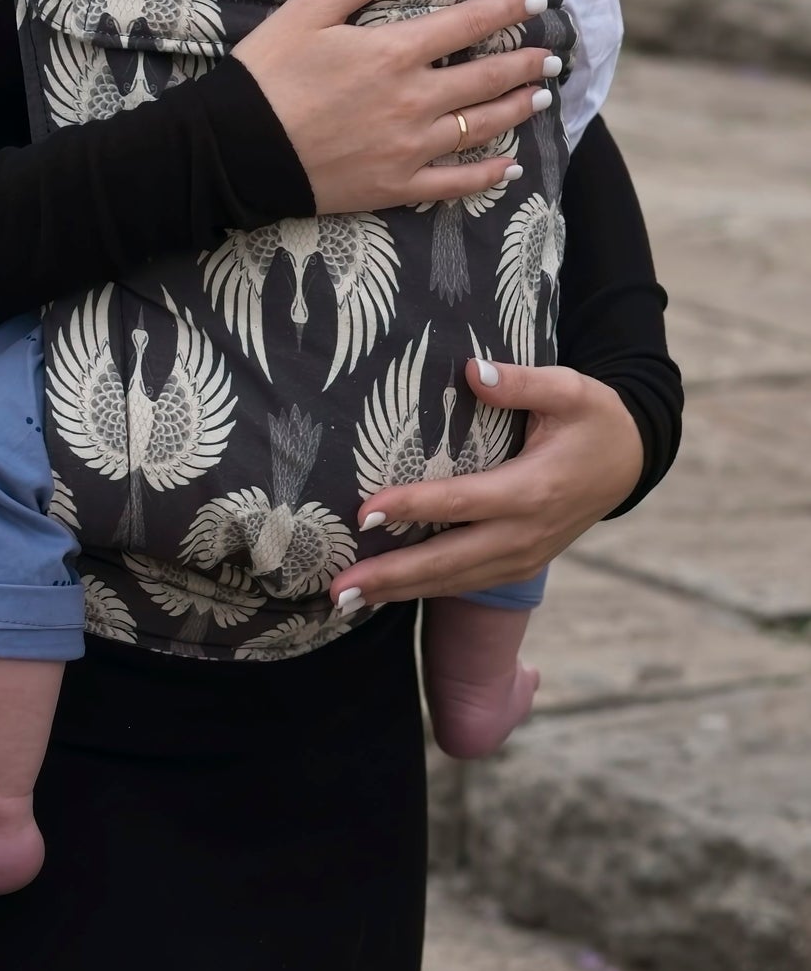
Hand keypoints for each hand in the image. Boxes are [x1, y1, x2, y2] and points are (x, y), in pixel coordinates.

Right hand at [232, 0, 559, 212]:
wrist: (236, 149)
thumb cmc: (268, 72)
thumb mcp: (310, 9)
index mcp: (394, 52)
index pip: (467, 23)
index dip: (505, 10)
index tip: (536, 2)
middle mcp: (414, 100)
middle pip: (486, 77)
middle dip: (525, 63)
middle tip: (553, 55)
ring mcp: (410, 147)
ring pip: (481, 127)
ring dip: (516, 109)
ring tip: (541, 97)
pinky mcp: (397, 185)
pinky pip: (457, 183)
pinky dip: (488, 176)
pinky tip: (510, 167)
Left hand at [330, 358, 645, 611]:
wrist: (631, 461)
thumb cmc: (594, 418)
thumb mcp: (569, 389)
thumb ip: (520, 382)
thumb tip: (471, 371)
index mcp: (534, 489)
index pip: (463, 502)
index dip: (414, 508)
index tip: (366, 512)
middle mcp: (526, 534)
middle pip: (450, 561)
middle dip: (392, 576)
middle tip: (338, 588)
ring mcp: (524, 556)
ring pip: (455, 581)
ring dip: (401, 592)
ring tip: (346, 599)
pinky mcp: (521, 563)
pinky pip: (468, 584)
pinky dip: (426, 591)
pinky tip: (388, 592)